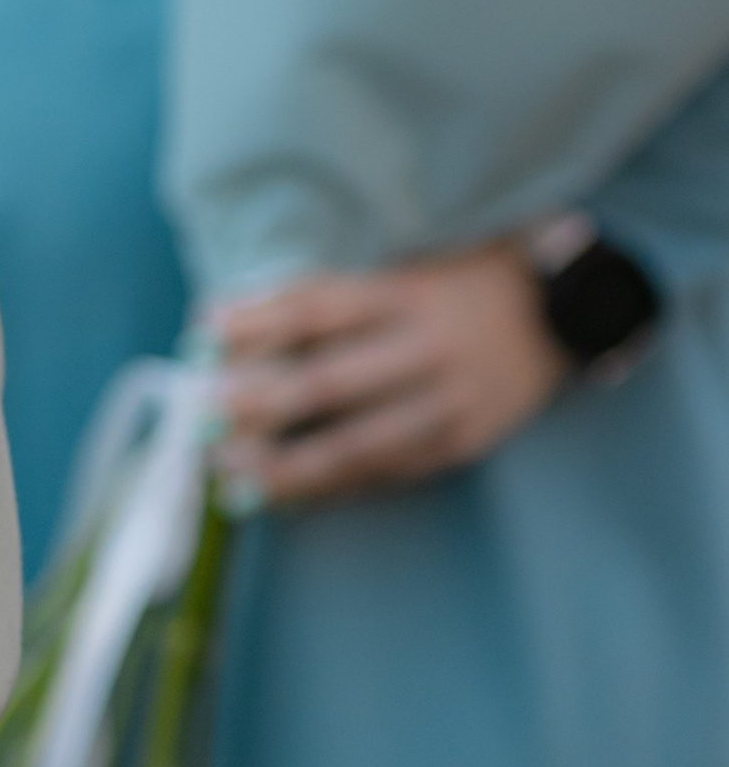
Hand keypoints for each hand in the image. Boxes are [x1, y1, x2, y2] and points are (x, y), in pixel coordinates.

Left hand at [212, 246, 567, 504]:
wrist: (561, 314)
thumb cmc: (458, 283)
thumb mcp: (403, 271)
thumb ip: (336, 300)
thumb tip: (243, 325)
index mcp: (403, 293)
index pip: (321, 304)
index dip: (262, 316)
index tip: (205, 329)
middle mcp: (424, 347)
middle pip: (333, 378)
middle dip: (263, 402)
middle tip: (206, 418)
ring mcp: (448, 402)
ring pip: (360, 443)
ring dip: (291, 465)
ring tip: (235, 477)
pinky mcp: (464, 443)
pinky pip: (392, 472)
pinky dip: (339, 486)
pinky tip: (294, 495)